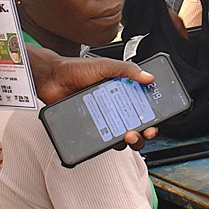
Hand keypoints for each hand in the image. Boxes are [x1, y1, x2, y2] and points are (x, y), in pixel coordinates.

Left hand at [28, 47, 157, 149]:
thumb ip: (128, 70)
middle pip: (137, 125)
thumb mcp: (106, 65)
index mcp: (123, 91)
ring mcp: (103, 119)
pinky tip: (108, 137)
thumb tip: (148, 76)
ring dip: (130, 140)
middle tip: (144, 131)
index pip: (143, 105)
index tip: (157, 118)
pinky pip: (102, 141)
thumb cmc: (77, 69)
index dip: (153, 114)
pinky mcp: (91, 129)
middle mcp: (115, 106)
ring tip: (127, 135)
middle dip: (144, 131)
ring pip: (122, 136)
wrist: (52, 79)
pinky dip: (108, 143)